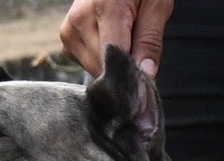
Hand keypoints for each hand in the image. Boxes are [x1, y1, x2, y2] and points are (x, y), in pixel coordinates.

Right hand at [60, 0, 174, 77]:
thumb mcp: (157, 5)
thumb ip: (150, 40)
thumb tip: (145, 74)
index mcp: (106, 9)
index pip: (116, 60)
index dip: (132, 78)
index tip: (145, 90)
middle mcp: (80, 20)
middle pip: (106, 69)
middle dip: (125, 69)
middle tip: (139, 52)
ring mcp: (70, 29)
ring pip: (96, 69)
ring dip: (113, 64)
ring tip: (124, 39)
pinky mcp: (67, 36)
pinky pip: (87, 63)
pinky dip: (102, 59)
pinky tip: (110, 40)